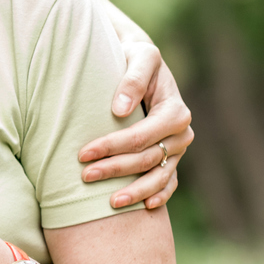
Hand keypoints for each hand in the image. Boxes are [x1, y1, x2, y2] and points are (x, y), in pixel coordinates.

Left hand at [78, 41, 192, 210]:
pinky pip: (169, 182)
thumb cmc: (135, 57)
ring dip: (135, 191)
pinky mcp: (172, 158)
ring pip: (159, 176)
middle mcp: (181, 133)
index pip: (141, 136)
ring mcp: (177, 149)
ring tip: (110, 203)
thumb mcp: (138, 56)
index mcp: (174, 110)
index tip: (83, 154)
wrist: (141, 64)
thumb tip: (120, 110)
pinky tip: (145, 207)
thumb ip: (132, 79)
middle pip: (147, 159)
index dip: (113, 147)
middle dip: (116, 170)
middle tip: (85, 176)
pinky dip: (159, 195)